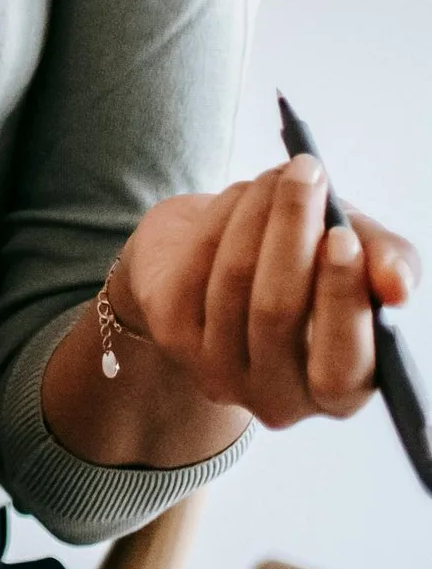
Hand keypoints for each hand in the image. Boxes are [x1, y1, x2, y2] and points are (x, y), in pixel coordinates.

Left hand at [111, 160, 419, 429]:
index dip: (341, 300)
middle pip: (276, 314)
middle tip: (308, 173)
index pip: (342, 368)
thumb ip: (389, 266)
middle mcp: (277, 397)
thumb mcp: (357, 258)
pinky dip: (223, 216)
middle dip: (292, 230)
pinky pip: (195, 264)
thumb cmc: (304, 264)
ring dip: (258, 210)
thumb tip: (397, 285)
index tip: (342, 237)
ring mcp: (218, 371)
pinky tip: (244, 192)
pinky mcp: (171, 336)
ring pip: (234, 280)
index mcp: (337, 392)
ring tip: (280, 171)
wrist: (213, 259)